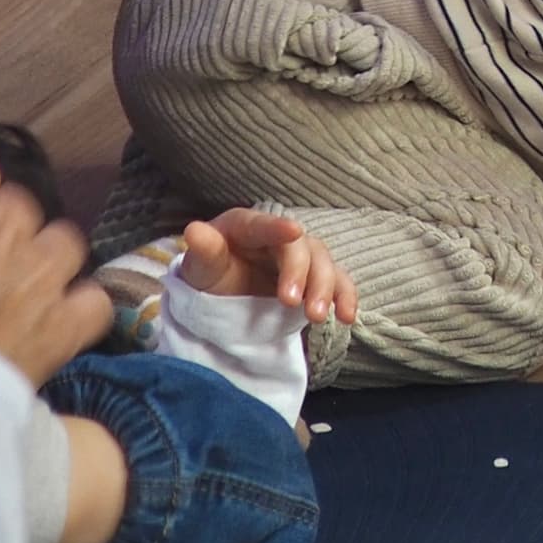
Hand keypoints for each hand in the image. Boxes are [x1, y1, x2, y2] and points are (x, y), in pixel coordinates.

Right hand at [0, 150, 108, 385]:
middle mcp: (1, 223)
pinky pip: (94, 300)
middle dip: (2, 237)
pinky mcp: (66, 321)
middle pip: (18, 207)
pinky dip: (78, 313)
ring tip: (17, 302)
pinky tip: (54, 328)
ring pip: (64, 244)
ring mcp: (40, 270)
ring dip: (45, 267)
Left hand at [178, 209, 358, 327]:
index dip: (278, 227)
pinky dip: (345, 296)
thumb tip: (194, 231)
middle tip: (290, 302)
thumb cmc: (211, 277)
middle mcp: (279, 236)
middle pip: (299, 246)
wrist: (224, 300)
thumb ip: (203, 251)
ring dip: (324, 288)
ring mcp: (300, 258)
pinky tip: (347, 316)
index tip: (293, 230)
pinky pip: (338, 281)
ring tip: (316, 317)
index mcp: (248, 227)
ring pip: (322, 262)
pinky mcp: (315, 279)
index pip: (263, 225)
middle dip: (300, 272)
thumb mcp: (201, 268)